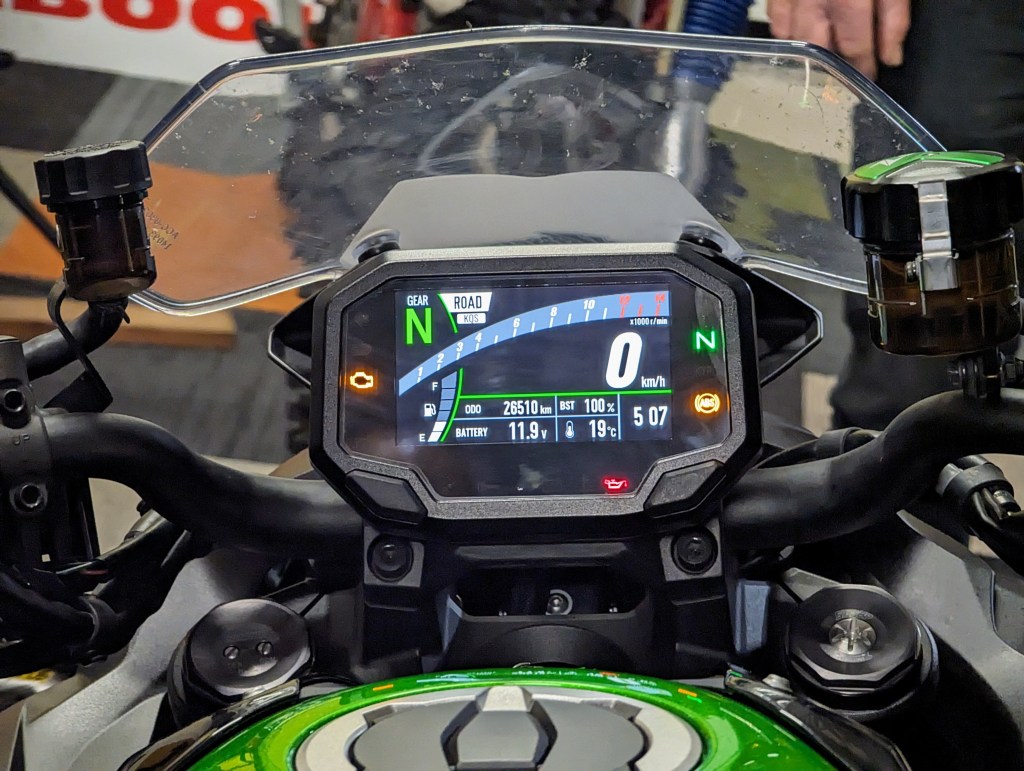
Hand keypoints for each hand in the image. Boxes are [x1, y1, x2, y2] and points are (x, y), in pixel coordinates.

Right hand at [767, 0, 910, 79]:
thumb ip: (894, 16)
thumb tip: (891, 58)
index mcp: (848, 0)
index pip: (854, 47)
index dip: (862, 68)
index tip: (869, 81)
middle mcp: (813, 3)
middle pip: (817, 50)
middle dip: (831, 68)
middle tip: (842, 79)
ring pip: (791, 39)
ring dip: (806, 55)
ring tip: (821, 63)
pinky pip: (775, 20)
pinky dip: (785, 34)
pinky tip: (798, 39)